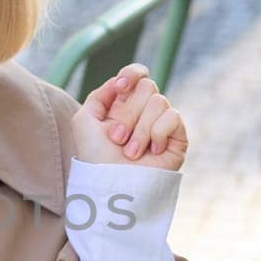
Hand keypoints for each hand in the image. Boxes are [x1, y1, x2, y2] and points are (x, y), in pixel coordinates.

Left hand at [71, 63, 186, 170]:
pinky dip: (158, 134)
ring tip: (131, 153)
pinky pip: (173, 117)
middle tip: (117, 138)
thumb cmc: (94, 157)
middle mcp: (143, 112)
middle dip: (128, 113)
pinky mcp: (177, 138)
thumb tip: (120, 81)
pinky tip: (151, 152)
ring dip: (140, 130)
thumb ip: (99, 94)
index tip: (121, 87)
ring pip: (159, 101)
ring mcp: (161, 124)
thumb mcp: (84, 121)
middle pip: (147, 86)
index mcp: (122, 105)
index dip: (132, 74)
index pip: (138, 75)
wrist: (112, 186)